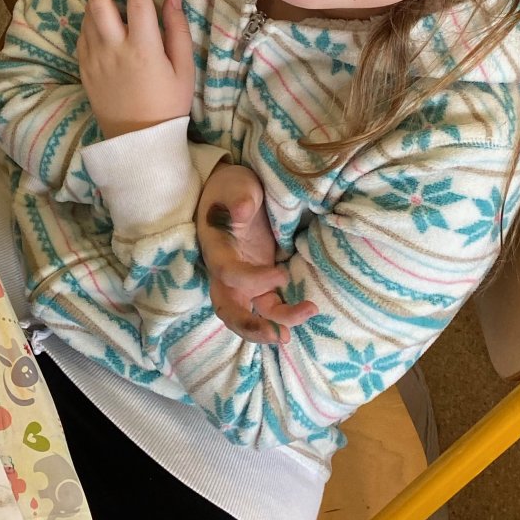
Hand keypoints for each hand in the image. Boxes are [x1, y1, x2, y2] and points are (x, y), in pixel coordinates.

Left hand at [77, 0, 193, 140]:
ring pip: (87, 13)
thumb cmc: (167, 106)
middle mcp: (112, 48)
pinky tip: (106, 16)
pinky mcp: (84, 67)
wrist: (138, 141)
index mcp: (142, 48)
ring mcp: (94, 57)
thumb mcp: (183, 69)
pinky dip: (93, 16)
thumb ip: (177, 30)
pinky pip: (83, 32)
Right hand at [196, 162, 318, 344]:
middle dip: (250, 326)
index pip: (228, 273)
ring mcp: (243, 279)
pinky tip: (304, 313)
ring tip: (296, 330)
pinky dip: (282, 316)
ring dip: (271, 326)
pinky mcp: (260, 282)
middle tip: (276, 335)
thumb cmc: (233, 188)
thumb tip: (243, 210)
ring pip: (249, 313)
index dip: (254, 280)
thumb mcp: (235, 185)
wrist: (236, 193)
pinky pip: (267, 306)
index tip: (281, 274)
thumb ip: (239, 196)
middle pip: (228, 308)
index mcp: (216, 248)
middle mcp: (226, 271)